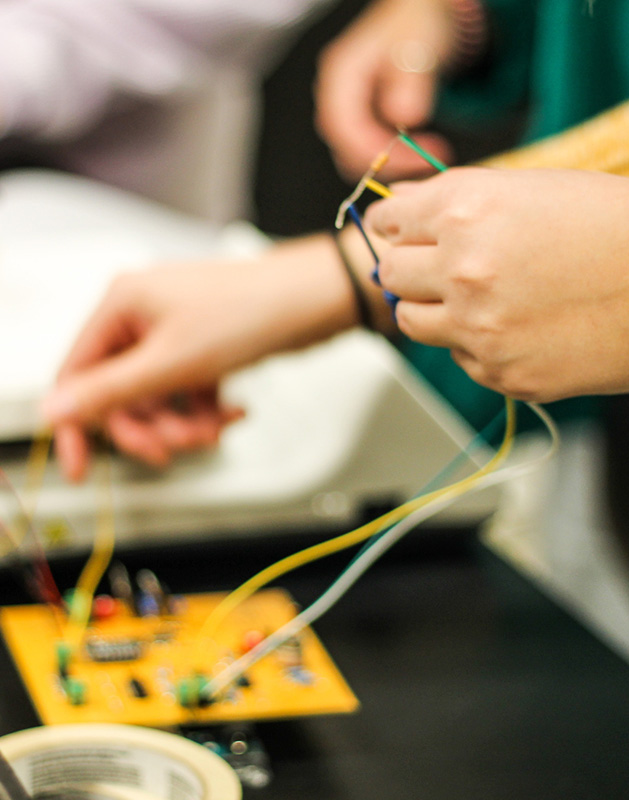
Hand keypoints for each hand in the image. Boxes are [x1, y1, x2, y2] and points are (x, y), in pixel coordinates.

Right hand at [41, 234, 361, 480]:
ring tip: (214, 428)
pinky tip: (233, 412)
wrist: (315, 301)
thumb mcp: (172, 362)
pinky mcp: (206, 348)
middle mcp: (144, 316)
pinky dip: (207, 410)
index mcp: (122, 305)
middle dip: (152, 427)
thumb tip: (57, 409)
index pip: (77, 374)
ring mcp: (177, 333)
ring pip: (161, 399)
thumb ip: (111, 390)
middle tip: (177, 446)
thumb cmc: (251, 311)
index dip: (76, 424)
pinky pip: (190, 392)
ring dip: (184, 424)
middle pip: (123, 394)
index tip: (83, 467)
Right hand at [315, 0, 457, 181]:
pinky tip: (422, 150)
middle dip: (388, 160)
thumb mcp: (417, 48)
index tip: (411, 157)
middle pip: (347, 148)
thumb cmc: (416, 25)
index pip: (343, 128)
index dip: (374, 150)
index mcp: (340, 75)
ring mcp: (348, 110)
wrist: (423, 18)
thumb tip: (402, 118)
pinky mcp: (362, 120)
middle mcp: (337, 95)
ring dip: (393, 163)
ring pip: (358, 155)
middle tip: (427, 160)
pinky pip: (371, 150)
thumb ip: (408, 83)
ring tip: (430, 155)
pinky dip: (396, 158)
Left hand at [366, 167, 628, 401]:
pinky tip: (522, 330)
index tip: (404, 234)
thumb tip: (411, 212)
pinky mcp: (503, 374)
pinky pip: (462, 360)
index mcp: (467, 208)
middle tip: (440, 271)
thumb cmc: (628, 226)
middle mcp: (461, 267)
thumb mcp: (538, 188)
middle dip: (409, 270)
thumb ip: (464, 202)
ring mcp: (479, 328)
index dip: (397, 227)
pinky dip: (477, 347)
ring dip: (434, 311)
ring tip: (479, 302)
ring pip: (413, 323)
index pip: (388, 221)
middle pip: (390, 274)